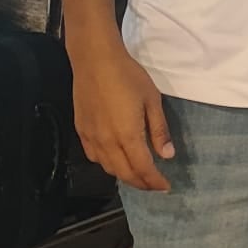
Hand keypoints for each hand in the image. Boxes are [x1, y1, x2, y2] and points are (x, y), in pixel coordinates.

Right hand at [71, 42, 173, 189]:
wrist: (95, 60)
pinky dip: (107, 164)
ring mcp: (91, 137)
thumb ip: (159, 130)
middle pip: (124, 173)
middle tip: (154, 185)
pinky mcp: (81, 130)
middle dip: (141, 183)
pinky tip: (115, 160)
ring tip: (138, 175)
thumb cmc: (128, 76)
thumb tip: (167, 155)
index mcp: (127, 136)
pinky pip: (94, 157)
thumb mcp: (152, 100)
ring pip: (108, 168)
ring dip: (124, 175)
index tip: (165, 187)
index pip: (143, 168)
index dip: (155, 181)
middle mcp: (107, 142)